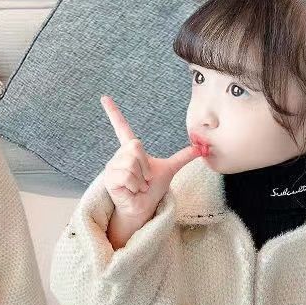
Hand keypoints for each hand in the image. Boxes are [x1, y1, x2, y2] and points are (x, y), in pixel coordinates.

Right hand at [100, 95, 199, 220]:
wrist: (143, 208)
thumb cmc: (151, 190)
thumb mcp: (169, 169)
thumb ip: (183, 157)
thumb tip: (201, 147)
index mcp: (131, 149)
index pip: (121, 126)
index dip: (113, 112)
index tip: (104, 97)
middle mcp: (120, 155)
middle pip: (136, 146)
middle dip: (145, 166)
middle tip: (145, 179)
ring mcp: (113, 166)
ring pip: (132, 163)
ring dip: (141, 179)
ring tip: (138, 186)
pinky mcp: (110, 178)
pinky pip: (127, 175)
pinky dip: (135, 186)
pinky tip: (132, 190)